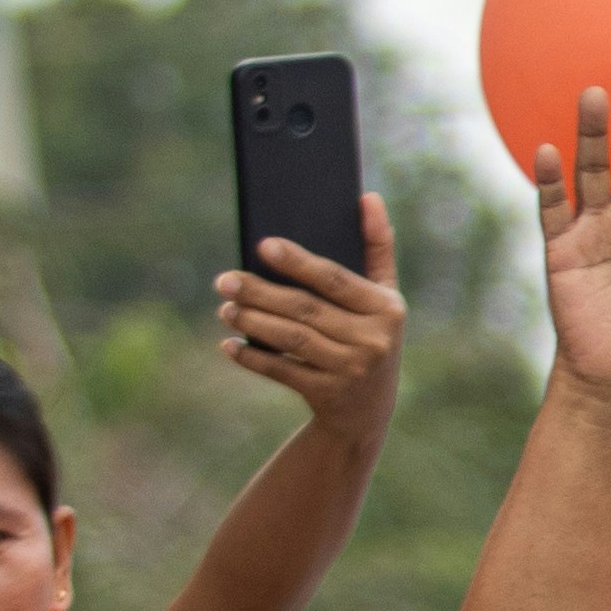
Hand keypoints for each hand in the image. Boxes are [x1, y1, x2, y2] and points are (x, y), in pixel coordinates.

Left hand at [215, 192, 403, 445]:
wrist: (368, 413)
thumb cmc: (370, 337)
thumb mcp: (383, 298)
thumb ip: (376, 248)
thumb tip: (367, 197)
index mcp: (387, 310)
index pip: (335, 280)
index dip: (298, 262)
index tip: (262, 245)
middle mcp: (373, 342)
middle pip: (305, 309)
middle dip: (259, 292)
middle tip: (223, 280)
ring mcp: (351, 372)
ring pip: (290, 338)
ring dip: (251, 321)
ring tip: (225, 308)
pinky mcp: (328, 396)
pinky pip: (282, 371)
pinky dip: (252, 358)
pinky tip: (229, 344)